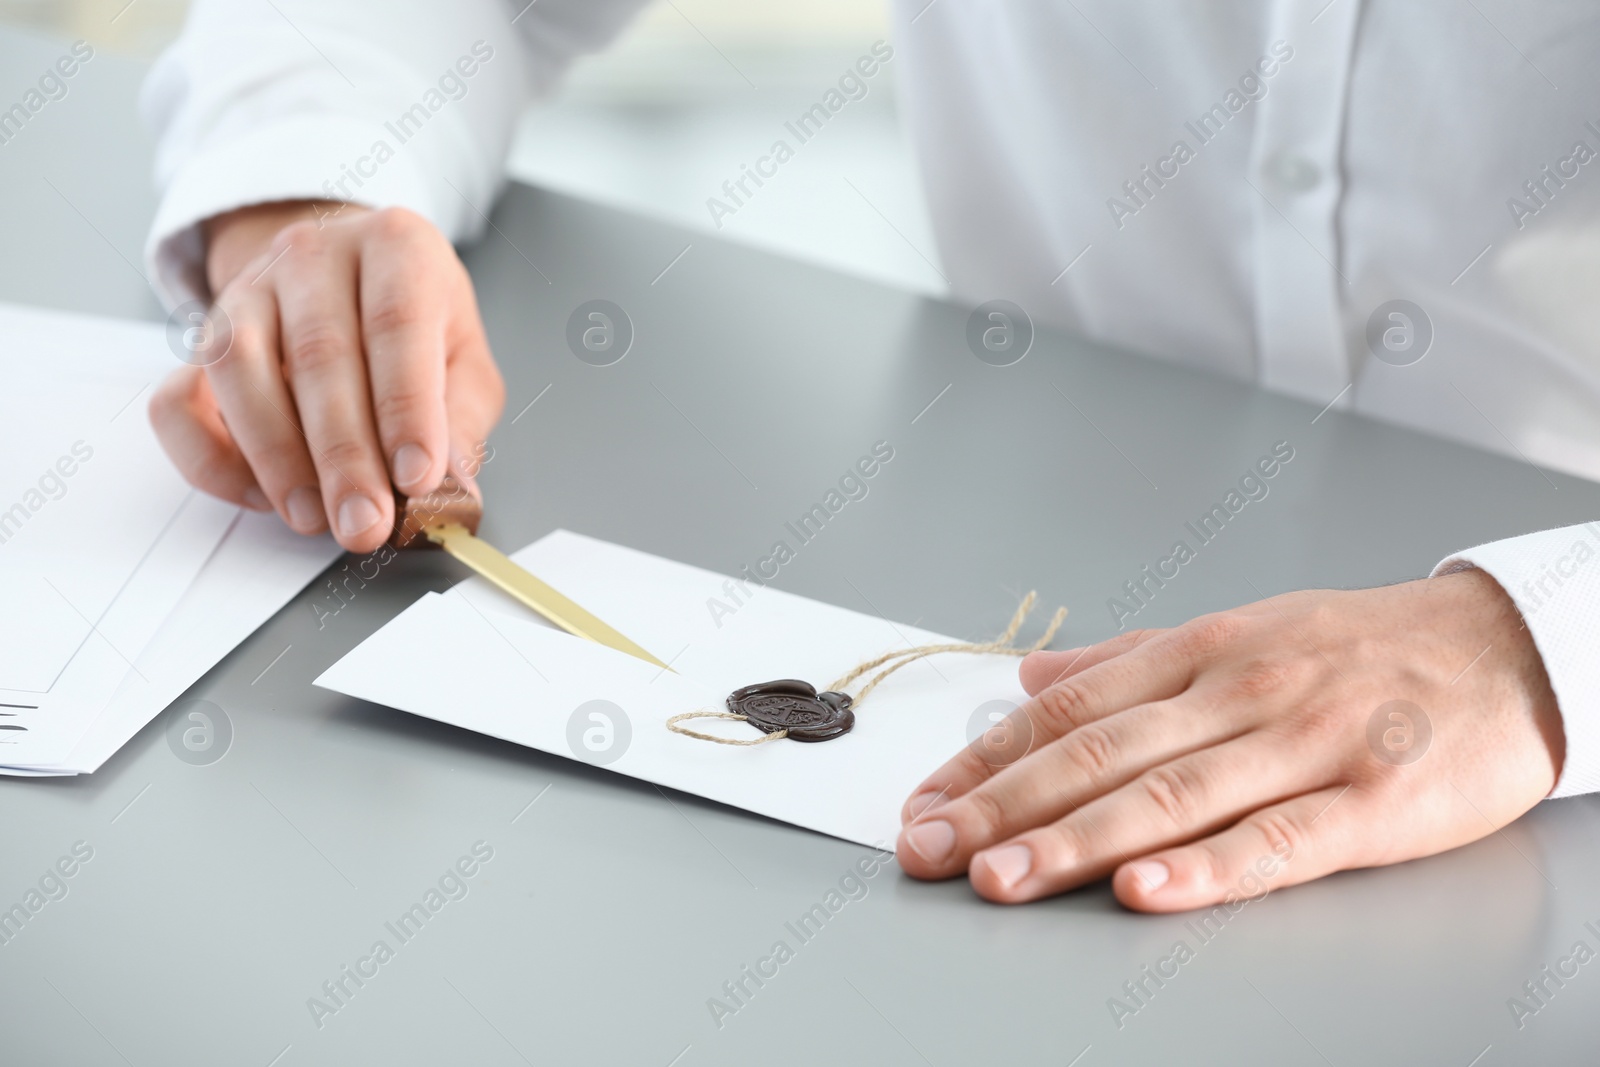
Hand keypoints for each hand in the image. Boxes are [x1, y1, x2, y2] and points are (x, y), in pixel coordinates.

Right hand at [150, 201, 504, 551]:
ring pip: (240, 369)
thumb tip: (451, 492)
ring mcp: (247, 290)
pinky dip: (211, 458)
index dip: (405, 407)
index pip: (397, 324)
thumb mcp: (463, 358)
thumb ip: (461, 419)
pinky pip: (179, 401)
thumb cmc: (413, 322)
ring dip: (277, 458)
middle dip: (344, 456)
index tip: (416, 477)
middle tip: (365, 523)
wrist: (347, 274)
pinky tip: (263, 495)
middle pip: (319, 355)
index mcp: (396, 246)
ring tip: (315, 518)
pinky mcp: (202, 337)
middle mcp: (314, 255)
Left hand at [896, 569, 1564, 910]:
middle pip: (1099, 754)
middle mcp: (1237, 693)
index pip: (1068, 709)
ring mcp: (1303, 746)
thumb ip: (1127, 661)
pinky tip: (1143, 892)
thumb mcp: (1239, 631)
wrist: (1507, 648)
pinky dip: (1205, 870)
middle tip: (928, 849)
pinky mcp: (1371, 804)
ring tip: (999, 877)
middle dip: (1001, 805)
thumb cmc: (1362, 646)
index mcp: (1199, 654)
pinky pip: (1276, 842)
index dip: (987, 760)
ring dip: (1074, 841)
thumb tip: (1028, 676)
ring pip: (1170, 797)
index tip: (925, 803)